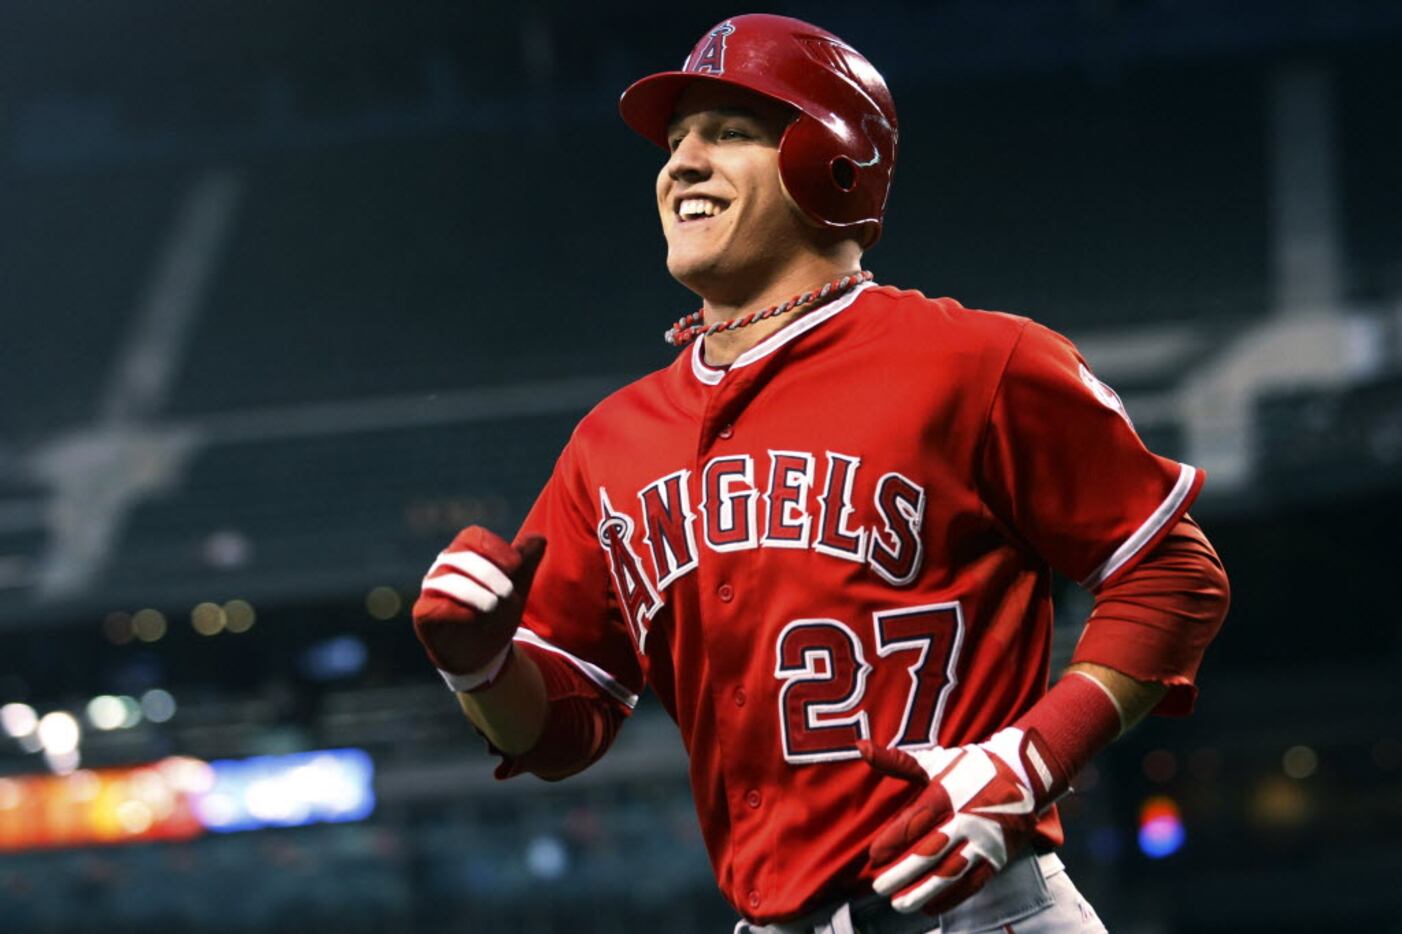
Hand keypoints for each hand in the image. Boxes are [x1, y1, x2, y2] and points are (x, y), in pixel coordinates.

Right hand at [412, 526, 546, 683]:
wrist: (484, 651)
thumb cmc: (497, 610)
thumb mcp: (518, 585)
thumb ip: (527, 561)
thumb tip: (539, 539)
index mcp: (465, 553)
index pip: (473, 536)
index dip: (495, 547)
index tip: (516, 565)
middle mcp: (444, 567)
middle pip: (460, 556)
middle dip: (489, 572)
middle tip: (509, 593)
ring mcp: (432, 591)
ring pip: (446, 580)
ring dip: (474, 591)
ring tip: (494, 605)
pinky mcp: (424, 616)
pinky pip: (430, 608)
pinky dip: (452, 610)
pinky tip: (471, 617)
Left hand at [858, 727, 1058, 915]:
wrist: (1024, 775)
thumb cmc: (970, 768)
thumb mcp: (935, 761)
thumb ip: (897, 762)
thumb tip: (861, 748)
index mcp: (947, 794)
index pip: (916, 820)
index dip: (893, 840)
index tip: (874, 856)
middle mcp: (965, 818)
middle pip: (931, 851)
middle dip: (903, 872)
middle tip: (880, 887)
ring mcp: (983, 840)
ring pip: (951, 872)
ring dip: (924, 891)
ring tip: (900, 904)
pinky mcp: (997, 857)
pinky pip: (973, 883)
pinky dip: (952, 897)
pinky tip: (931, 906)